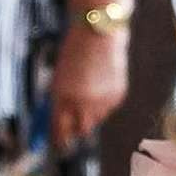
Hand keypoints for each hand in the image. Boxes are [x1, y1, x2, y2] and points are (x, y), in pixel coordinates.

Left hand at [50, 22, 127, 149]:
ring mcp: (102, 100)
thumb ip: (59, 101)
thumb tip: (60, 123)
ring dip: (90, 113)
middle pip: (80, 131)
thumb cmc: (74, 51)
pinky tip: (101, 83)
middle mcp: (82, 102)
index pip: (60, 129)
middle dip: (76, 130)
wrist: (99, 32)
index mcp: (62, 96)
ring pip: (96, 120)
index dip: (59, 139)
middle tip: (73, 123)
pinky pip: (108, 109)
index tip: (58, 143)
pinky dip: (104, 102)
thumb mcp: (59, 76)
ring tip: (88, 90)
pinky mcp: (117, 96)